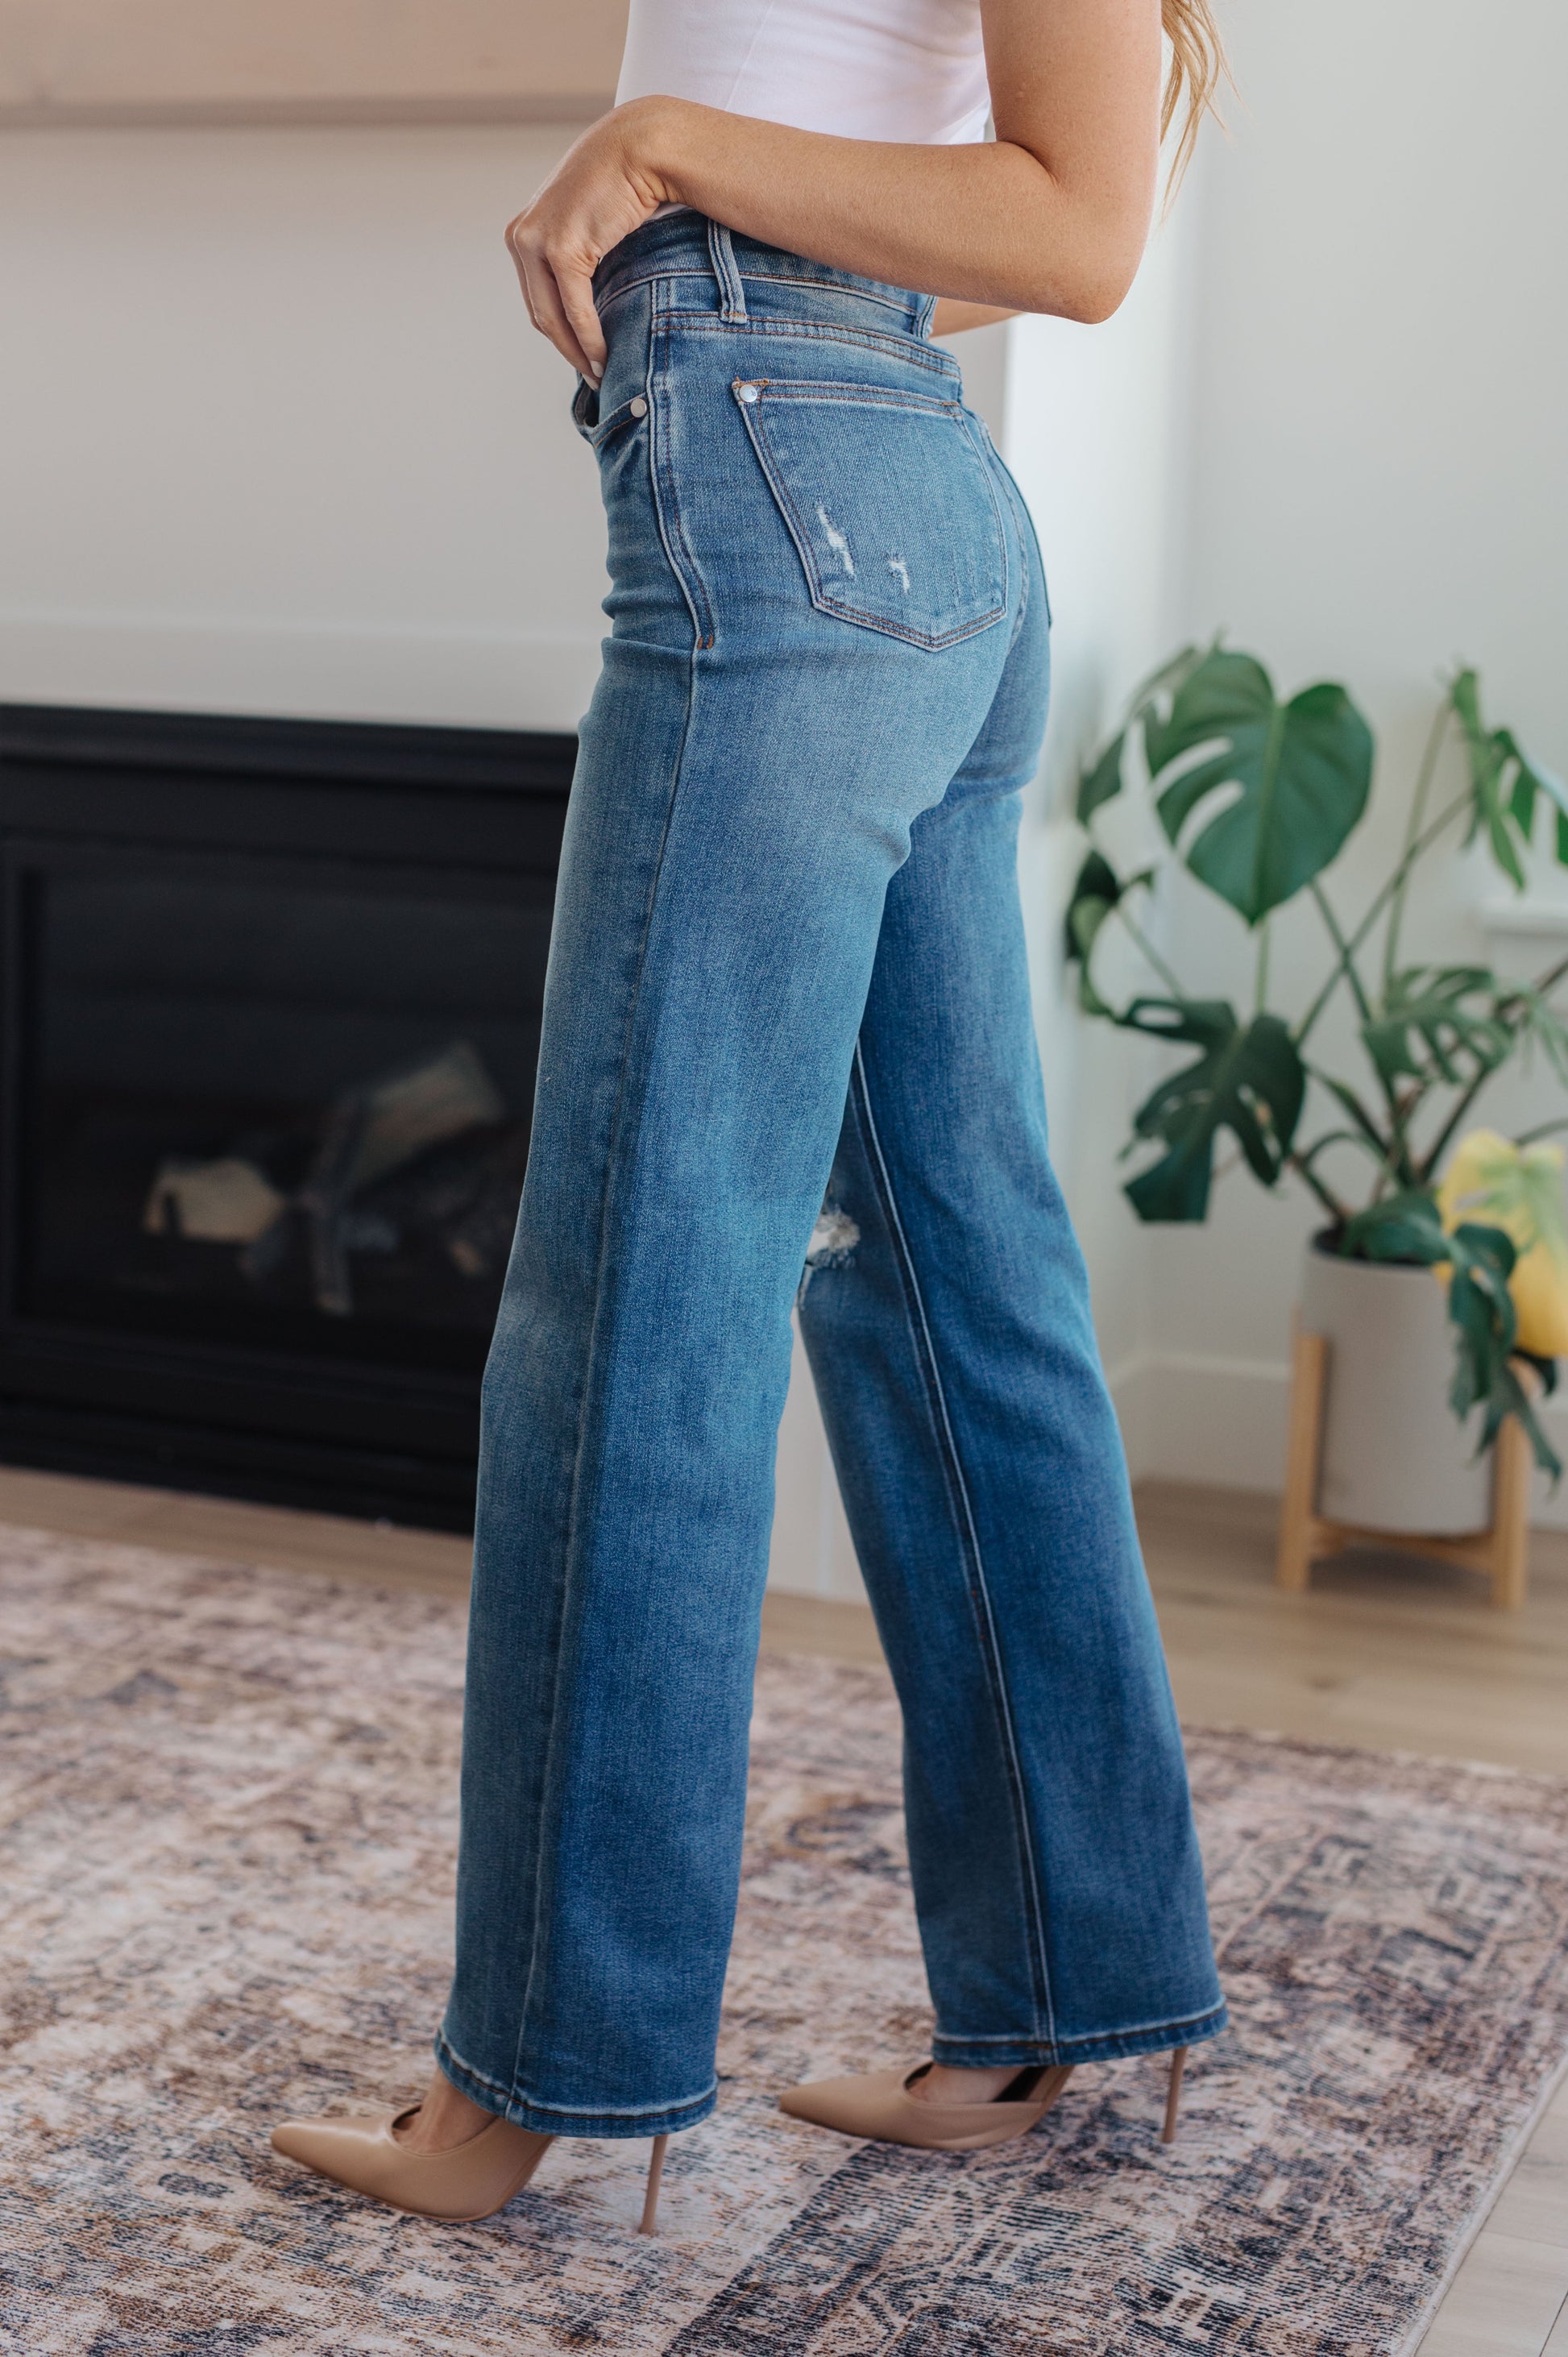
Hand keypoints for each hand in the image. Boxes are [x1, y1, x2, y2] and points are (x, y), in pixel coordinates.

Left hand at [505, 99, 685, 380]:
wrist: (639, 146)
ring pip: (553, 318)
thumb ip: (577, 253)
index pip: (536, 298)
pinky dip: (589, 339)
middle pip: (540, 313)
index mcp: (522, 232)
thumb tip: (586, 297)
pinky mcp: (562, 249)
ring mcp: (537, 242)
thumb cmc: (622, 182)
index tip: (580, 359)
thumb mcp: (587, 220)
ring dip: (576, 352)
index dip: (558, 335)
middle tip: (592, 378)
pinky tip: (603, 356)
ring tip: (599, 374)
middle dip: (566, 351)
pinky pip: (575, 310)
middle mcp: (522, 237)